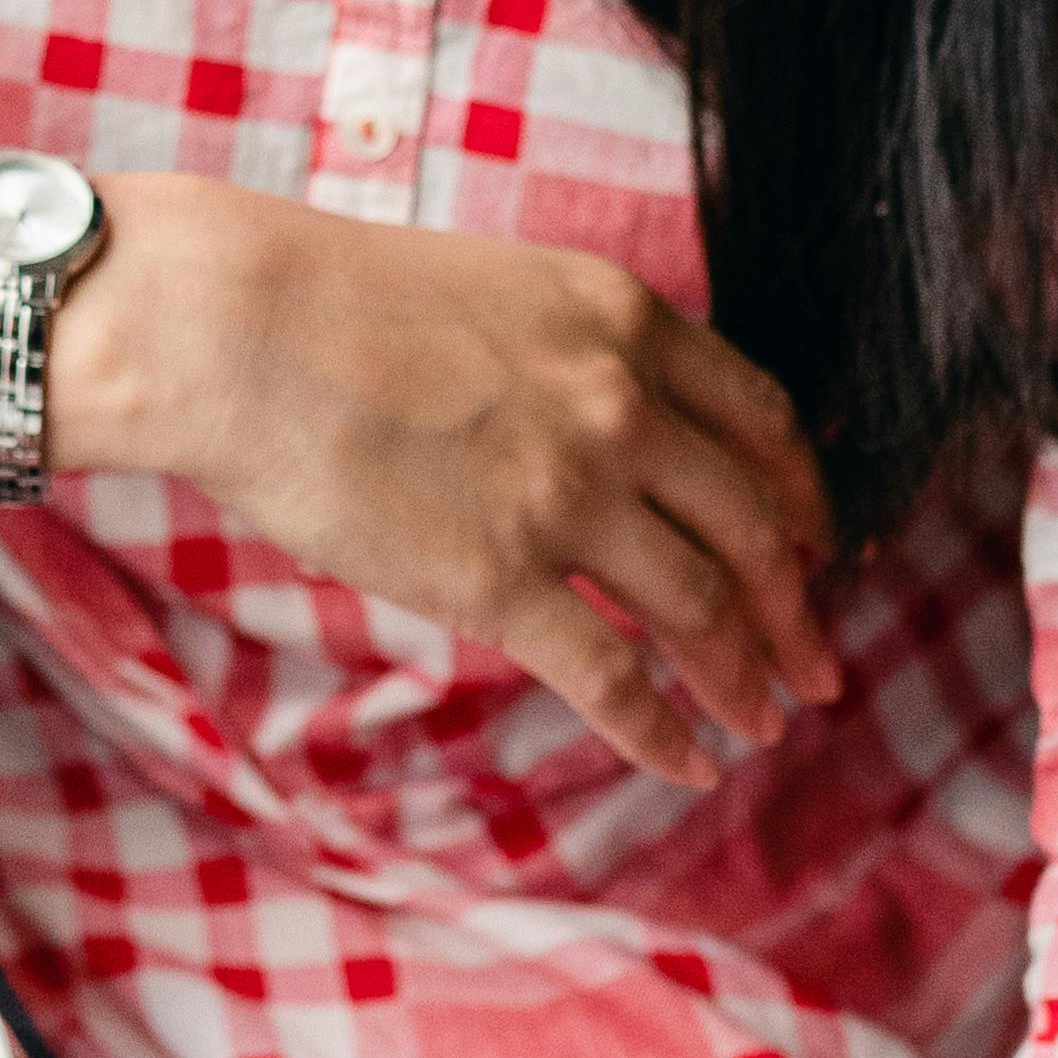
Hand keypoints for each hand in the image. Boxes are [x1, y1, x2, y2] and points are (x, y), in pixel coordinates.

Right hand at [64, 180, 838, 785]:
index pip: (761, 422)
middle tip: (819, 663)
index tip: (815, 544)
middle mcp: (622, 409)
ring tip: (767, 721)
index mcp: (628, 324)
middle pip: (753, 529)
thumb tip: (613, 433)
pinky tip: (689, 764)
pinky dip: (663, 731)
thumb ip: (578, 357)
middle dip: (797, 610)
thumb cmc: (336, 303)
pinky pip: (614, 677)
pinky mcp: (499, 579)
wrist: (238, 328)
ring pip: (702, 609)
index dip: (802, 495)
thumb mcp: (504, 292)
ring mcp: (567, 497)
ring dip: (747, 677)